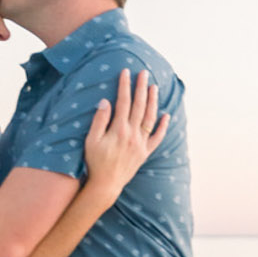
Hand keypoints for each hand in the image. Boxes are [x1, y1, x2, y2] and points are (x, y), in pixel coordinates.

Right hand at [82, 68, 167, 207]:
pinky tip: (166, 115)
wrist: (106, 184)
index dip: (125, 86)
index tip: (125, 72)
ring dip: (153, 101)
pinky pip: (157, 138)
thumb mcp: (91, 140)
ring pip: (150, 118)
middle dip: (141, 88)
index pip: (123, 102)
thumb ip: (99, 120)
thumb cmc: (95, 162)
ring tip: (154, 87)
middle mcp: (133, 135)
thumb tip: (105, 101)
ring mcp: (141, 144)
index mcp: (119, 130)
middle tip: (143, 73)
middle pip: (139, 106)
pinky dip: (163, 126)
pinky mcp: (145, 152)